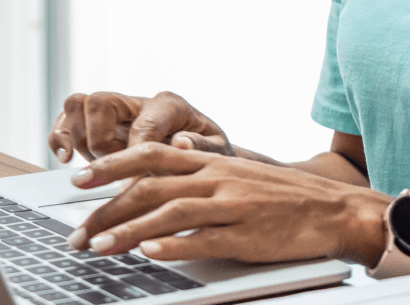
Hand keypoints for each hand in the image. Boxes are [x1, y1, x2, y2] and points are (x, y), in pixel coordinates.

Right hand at [49, 90, 235, 162]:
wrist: (204, 158)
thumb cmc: (210, 156)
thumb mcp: (218, 154)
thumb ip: (203, 148)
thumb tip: (183, 144)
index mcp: (170, 105)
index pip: (142, 128)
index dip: (134, 163)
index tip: (132, 192)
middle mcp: (138, 102)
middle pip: (101, 103)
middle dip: (102, 144)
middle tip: (114, 174)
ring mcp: (116, 112)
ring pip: (78, 105)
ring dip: (79, 140)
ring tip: (90, 169)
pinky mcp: (97, 125)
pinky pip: (66, 118)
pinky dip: (59, 137)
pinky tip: (66, 159)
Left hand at [66, 143, 389, 264]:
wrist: (333, 208)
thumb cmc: (280, 196)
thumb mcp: (235, 175)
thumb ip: (197, 176)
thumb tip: (150, 186)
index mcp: (210, 160)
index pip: (150, 154)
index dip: (111, 164)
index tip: (78, 178)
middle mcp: (216, 176)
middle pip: (150, 186)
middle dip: (105, 208)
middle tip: (76, 233)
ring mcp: (231, 205)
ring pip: (168, 212)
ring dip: (128, 231)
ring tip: (98, 248)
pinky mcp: (246, 234)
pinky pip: (204, 238)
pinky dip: (174, 245)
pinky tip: (150, 254)